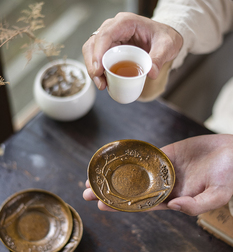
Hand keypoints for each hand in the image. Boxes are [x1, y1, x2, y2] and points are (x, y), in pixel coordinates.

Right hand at [82, 12, 182, 89]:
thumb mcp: (167, 46)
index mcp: (125, 22)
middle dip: (93, 63)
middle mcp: (114, 27)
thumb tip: (151, 73)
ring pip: (92, 51)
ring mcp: (110, 37)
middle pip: (93, 43)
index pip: (105, 34)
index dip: (98, 52)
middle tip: (100, 81)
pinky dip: (98, 70)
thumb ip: (159, 58)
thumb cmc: (165, 37)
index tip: (98, 69)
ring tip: (102, 84)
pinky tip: (104, 82)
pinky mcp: (110, 47)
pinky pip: (99, 58)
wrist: (165, 38)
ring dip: (93, 68)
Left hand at [83, 134, 232, 215]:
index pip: (143, 204)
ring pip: (135, 172)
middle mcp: (165, 184)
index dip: (123, 205)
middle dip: (111, 191)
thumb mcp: (218, 195)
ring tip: (95, 175)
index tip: (102, 204)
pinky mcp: (166, 153)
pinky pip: (145, 155)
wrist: (232, 152)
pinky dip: (130, 157)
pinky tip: (117, 158)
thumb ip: (197, 205)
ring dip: (116, 174)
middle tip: (87, 191)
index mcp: (175, 197)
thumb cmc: (229, 175)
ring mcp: (164, 167)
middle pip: (133, 189)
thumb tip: (174, 207)